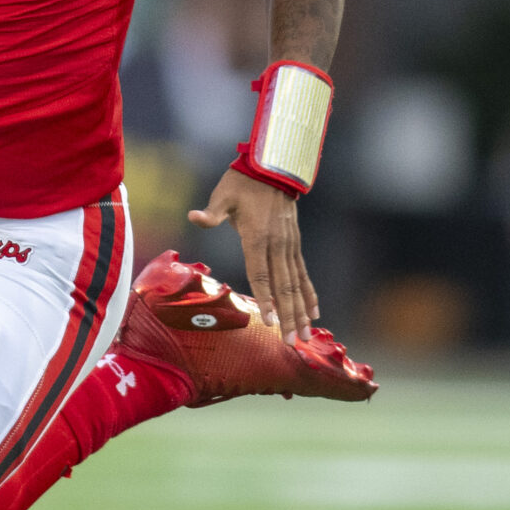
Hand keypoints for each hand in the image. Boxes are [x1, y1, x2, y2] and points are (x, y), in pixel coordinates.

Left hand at [191, 168, 318, 339]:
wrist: (274, 167)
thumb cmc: (243, 182)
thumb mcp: (223, 195)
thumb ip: (212, 213)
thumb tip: (194, 217)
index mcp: (257, 237)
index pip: (261, 274)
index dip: (266, 299)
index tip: (270, 321)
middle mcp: (277, 246)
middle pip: (283, 287)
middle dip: (288, 316)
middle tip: (293, 342)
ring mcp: (289, 246)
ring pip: (296, 285)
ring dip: (301, 311)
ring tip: (305, 335)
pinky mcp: (295, 245)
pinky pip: (303, 274)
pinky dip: (309, 294)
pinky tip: (315, 313)